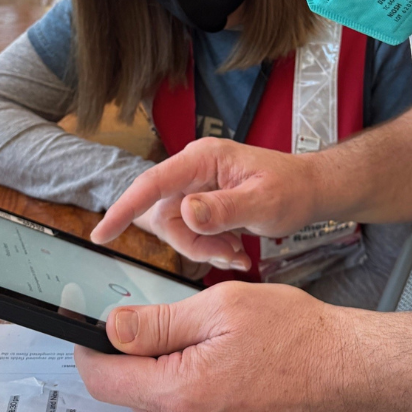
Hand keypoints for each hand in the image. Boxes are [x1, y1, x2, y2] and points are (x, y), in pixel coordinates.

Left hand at [74, 281, 352, 411]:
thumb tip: (113, 328)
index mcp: (180, 394)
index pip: (106, 379)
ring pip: (163, 405)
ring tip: (215, 347)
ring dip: (172, 376)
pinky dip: (196, 394)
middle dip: (143, 358)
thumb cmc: (292, 334)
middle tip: (180, 325)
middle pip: (134, 392)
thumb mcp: (220, 307)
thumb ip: (158, 323)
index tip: (90, 333)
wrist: (342, 370)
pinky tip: (228, 370)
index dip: (92, 351)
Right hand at [91, 137, 320, 267]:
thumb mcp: (262, 202)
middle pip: (164, 215)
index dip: (123, 208)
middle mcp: (194, 169)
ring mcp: (196, 186)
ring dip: (203, 248)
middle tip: (228, 254)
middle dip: (191, 243)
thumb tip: (186, 211)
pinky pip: (191, 233)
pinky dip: (210, 248)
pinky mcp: (202, 203)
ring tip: (237, 253)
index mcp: (203, 158)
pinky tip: (236, 251)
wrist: (310, 190)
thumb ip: (224, 208)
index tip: (101, 234)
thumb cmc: (291, 188)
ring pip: (176, 229)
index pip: (152, 183)